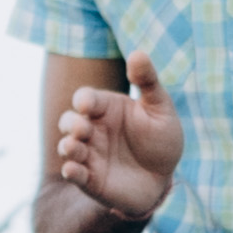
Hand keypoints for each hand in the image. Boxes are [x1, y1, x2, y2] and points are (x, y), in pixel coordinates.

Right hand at [52, 62, 184, 219]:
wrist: (165, 178)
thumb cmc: (161, 139)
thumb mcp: (160, 109)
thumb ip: (148, 82)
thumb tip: (138, 52)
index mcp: (105, 109)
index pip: (86, 98)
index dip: (83, 100)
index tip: (86, 105)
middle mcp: (92, 130)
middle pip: (69, 121)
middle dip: (71, 124)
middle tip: (81, 129)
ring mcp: (89, 155)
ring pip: (67, 147)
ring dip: (67, 146)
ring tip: (74, 147)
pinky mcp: (90, 180)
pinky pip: (73, 174)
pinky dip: (70, 171)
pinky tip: (72, 169)